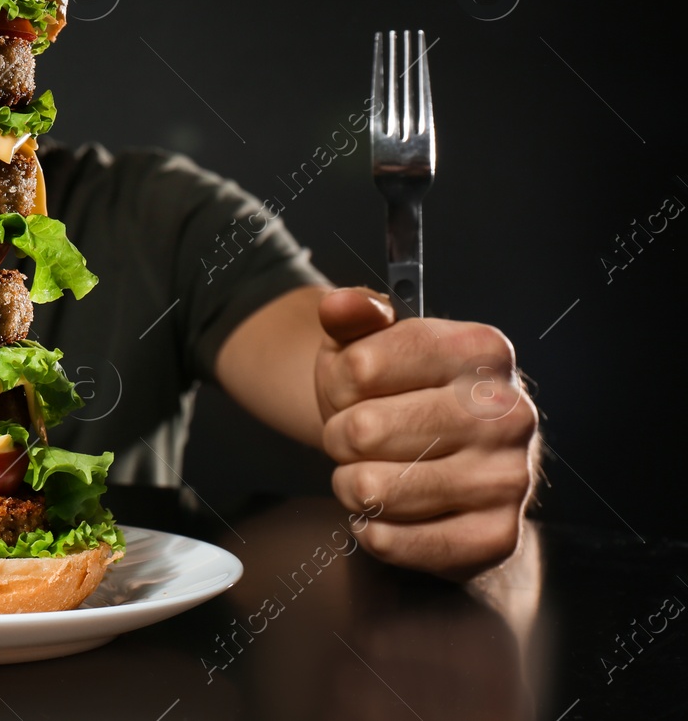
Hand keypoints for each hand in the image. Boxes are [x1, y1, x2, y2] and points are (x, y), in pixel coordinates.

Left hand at [315, 288, 537, 579]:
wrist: (435, 456)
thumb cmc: (395, 391)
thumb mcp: (368, 341)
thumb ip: (351, 316)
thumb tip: (339, 305)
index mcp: (481, 349)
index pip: (363, 366)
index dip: (338, 383)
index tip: (355, 386)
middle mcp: (508, 410)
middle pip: (364, 431)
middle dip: (340, 438)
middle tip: (359, 438)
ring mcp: (510, 476)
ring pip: (374, 489)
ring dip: (351, 485)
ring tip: (374, 471)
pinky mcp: (497, 535)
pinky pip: (395, 542)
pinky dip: (372, 530)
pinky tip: (389, 511)